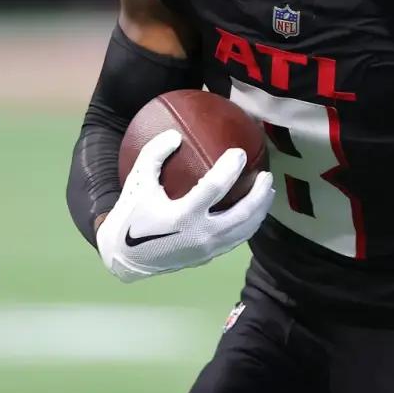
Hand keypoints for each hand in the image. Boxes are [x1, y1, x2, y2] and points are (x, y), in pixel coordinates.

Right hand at [96, 129, 274, 282]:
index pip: (215, 188)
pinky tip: (253, 210)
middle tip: (266, 174)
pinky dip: (249, 224)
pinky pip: (236, 239)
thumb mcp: (137, 182)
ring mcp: (206, 250)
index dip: (230, 168)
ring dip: (260, 210)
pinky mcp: (208, 257)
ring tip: (268, 191)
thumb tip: (175, 134)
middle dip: (258, 193)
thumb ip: (154, 155)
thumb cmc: (132, 215)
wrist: (125, 258)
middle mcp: (199, 235)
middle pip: (241, 214)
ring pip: (244, 230)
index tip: (239, 152)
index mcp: (181, 216)